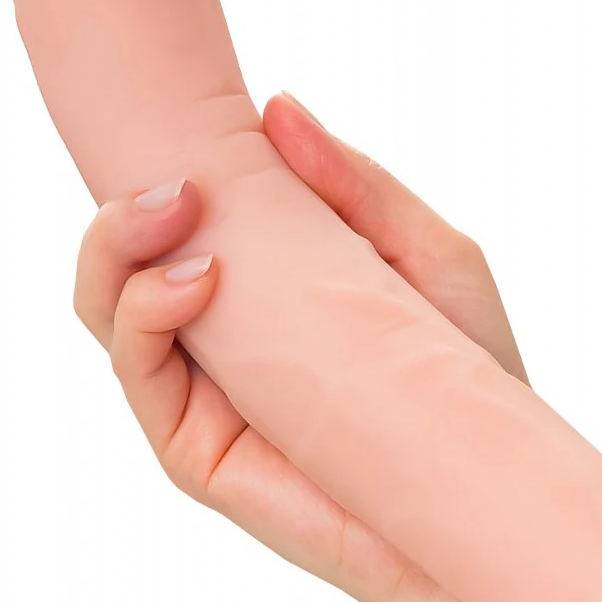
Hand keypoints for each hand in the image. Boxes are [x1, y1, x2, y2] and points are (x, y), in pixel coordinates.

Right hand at [73, 91, 527, 601]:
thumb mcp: (428, 254)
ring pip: (109, 313)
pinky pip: (139, 377)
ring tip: (177, 207)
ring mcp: (199, 397)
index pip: (173, 224)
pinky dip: (144, 317)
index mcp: (257, 286)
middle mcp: (213, 339)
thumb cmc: (469, 375)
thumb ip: (357, 184)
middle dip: (122, 210)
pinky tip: (195, 279)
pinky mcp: (197, 454)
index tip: (190, 125)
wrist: (493, 497)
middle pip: (118, 264)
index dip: (156, 172)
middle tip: (179, 178)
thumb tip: (278, 104)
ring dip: (117, 249)